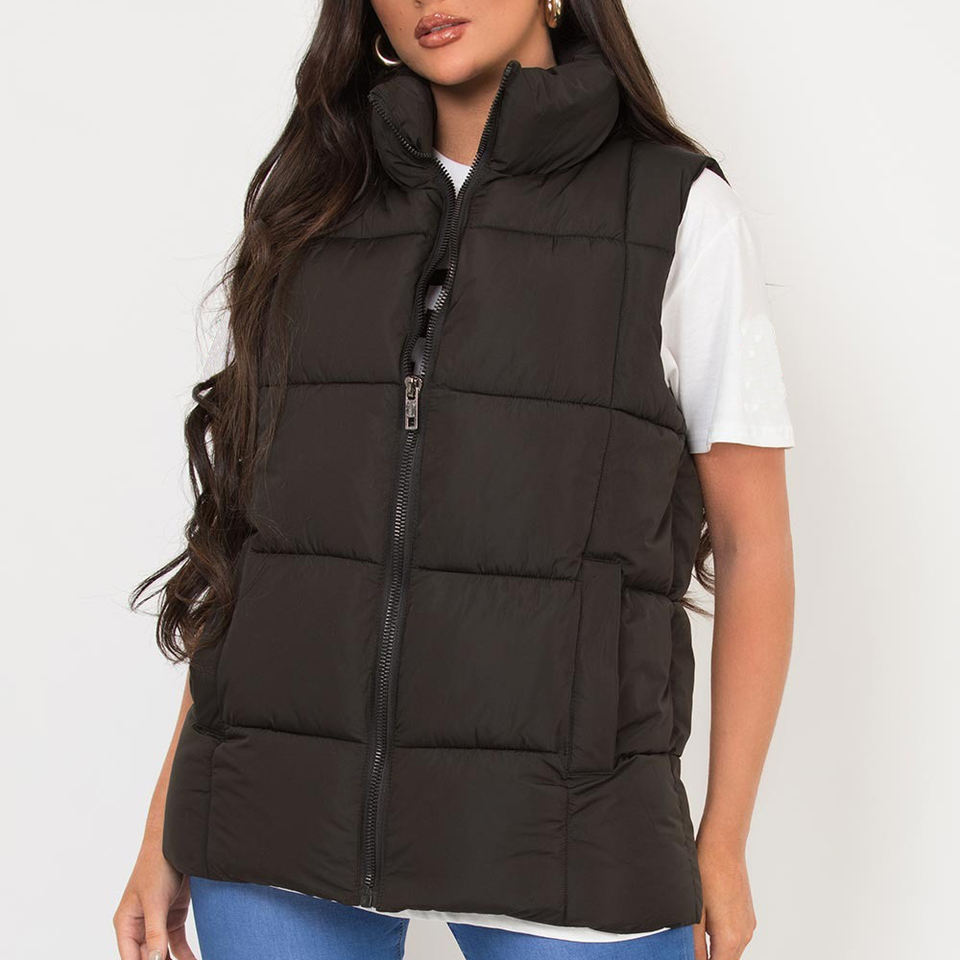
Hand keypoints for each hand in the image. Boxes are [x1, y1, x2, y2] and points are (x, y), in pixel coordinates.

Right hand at [113, 844, 196, 959]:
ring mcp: (157, 923)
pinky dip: (185, 955)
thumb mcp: (155, 901)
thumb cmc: (157, 866)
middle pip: (147, 957)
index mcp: (126, 924)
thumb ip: (154, 932)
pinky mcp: (173, 918)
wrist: (177, 843)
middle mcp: (139, 927)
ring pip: (162, 954)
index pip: (130, 958)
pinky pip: (177, 944)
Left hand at [692, 838, 755, 959]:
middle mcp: (744, 935)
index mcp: (731, 938)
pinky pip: (735, 937)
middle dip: (709, 958)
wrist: (724, 845)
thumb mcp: (694, 913)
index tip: (686, 956)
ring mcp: (748, 925)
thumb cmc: (707, 872)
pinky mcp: (747, 915)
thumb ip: (694, 945)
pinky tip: (706, 923)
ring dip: (715, 950)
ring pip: (731, 951)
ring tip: (694, 935)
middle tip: (688, 949)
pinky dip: (722, 939)